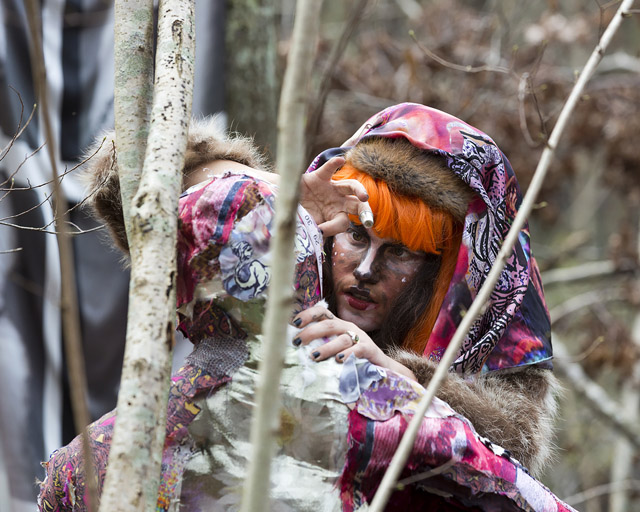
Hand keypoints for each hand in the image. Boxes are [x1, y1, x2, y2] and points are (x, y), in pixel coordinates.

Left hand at [292, 304, 415, 380]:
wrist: (381, 367)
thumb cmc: (353, 359)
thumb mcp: (335, 350)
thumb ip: (320, 346)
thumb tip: (296, 350)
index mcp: (339, 325)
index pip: (323, 313)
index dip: (308, 314)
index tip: (293, 323)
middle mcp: (349, 328)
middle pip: (329, 324)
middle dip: (311, 332)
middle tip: (298, 342)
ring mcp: (361, 338)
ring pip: (342, 338)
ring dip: (327, 347)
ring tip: (314, 356)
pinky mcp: (370, 350)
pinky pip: (359, 349)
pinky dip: (348, 354)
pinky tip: (339, 360)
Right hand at [299, 157, 372, 236]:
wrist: (287, 202)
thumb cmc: (299, 217)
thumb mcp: (307, 227)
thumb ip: (314, 232)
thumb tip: (318, 233)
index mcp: (336, 216)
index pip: (343, 223)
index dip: (333, 228)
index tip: (320, 231)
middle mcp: (338, 202)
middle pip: (358, 205)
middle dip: (365, 212)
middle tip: (368, 221)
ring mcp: (331, 189)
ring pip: (351, 186)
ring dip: (359, 190)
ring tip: (364, 196)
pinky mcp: (320, 177)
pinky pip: (329, 169)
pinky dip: (334, 164)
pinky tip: (340, 160)